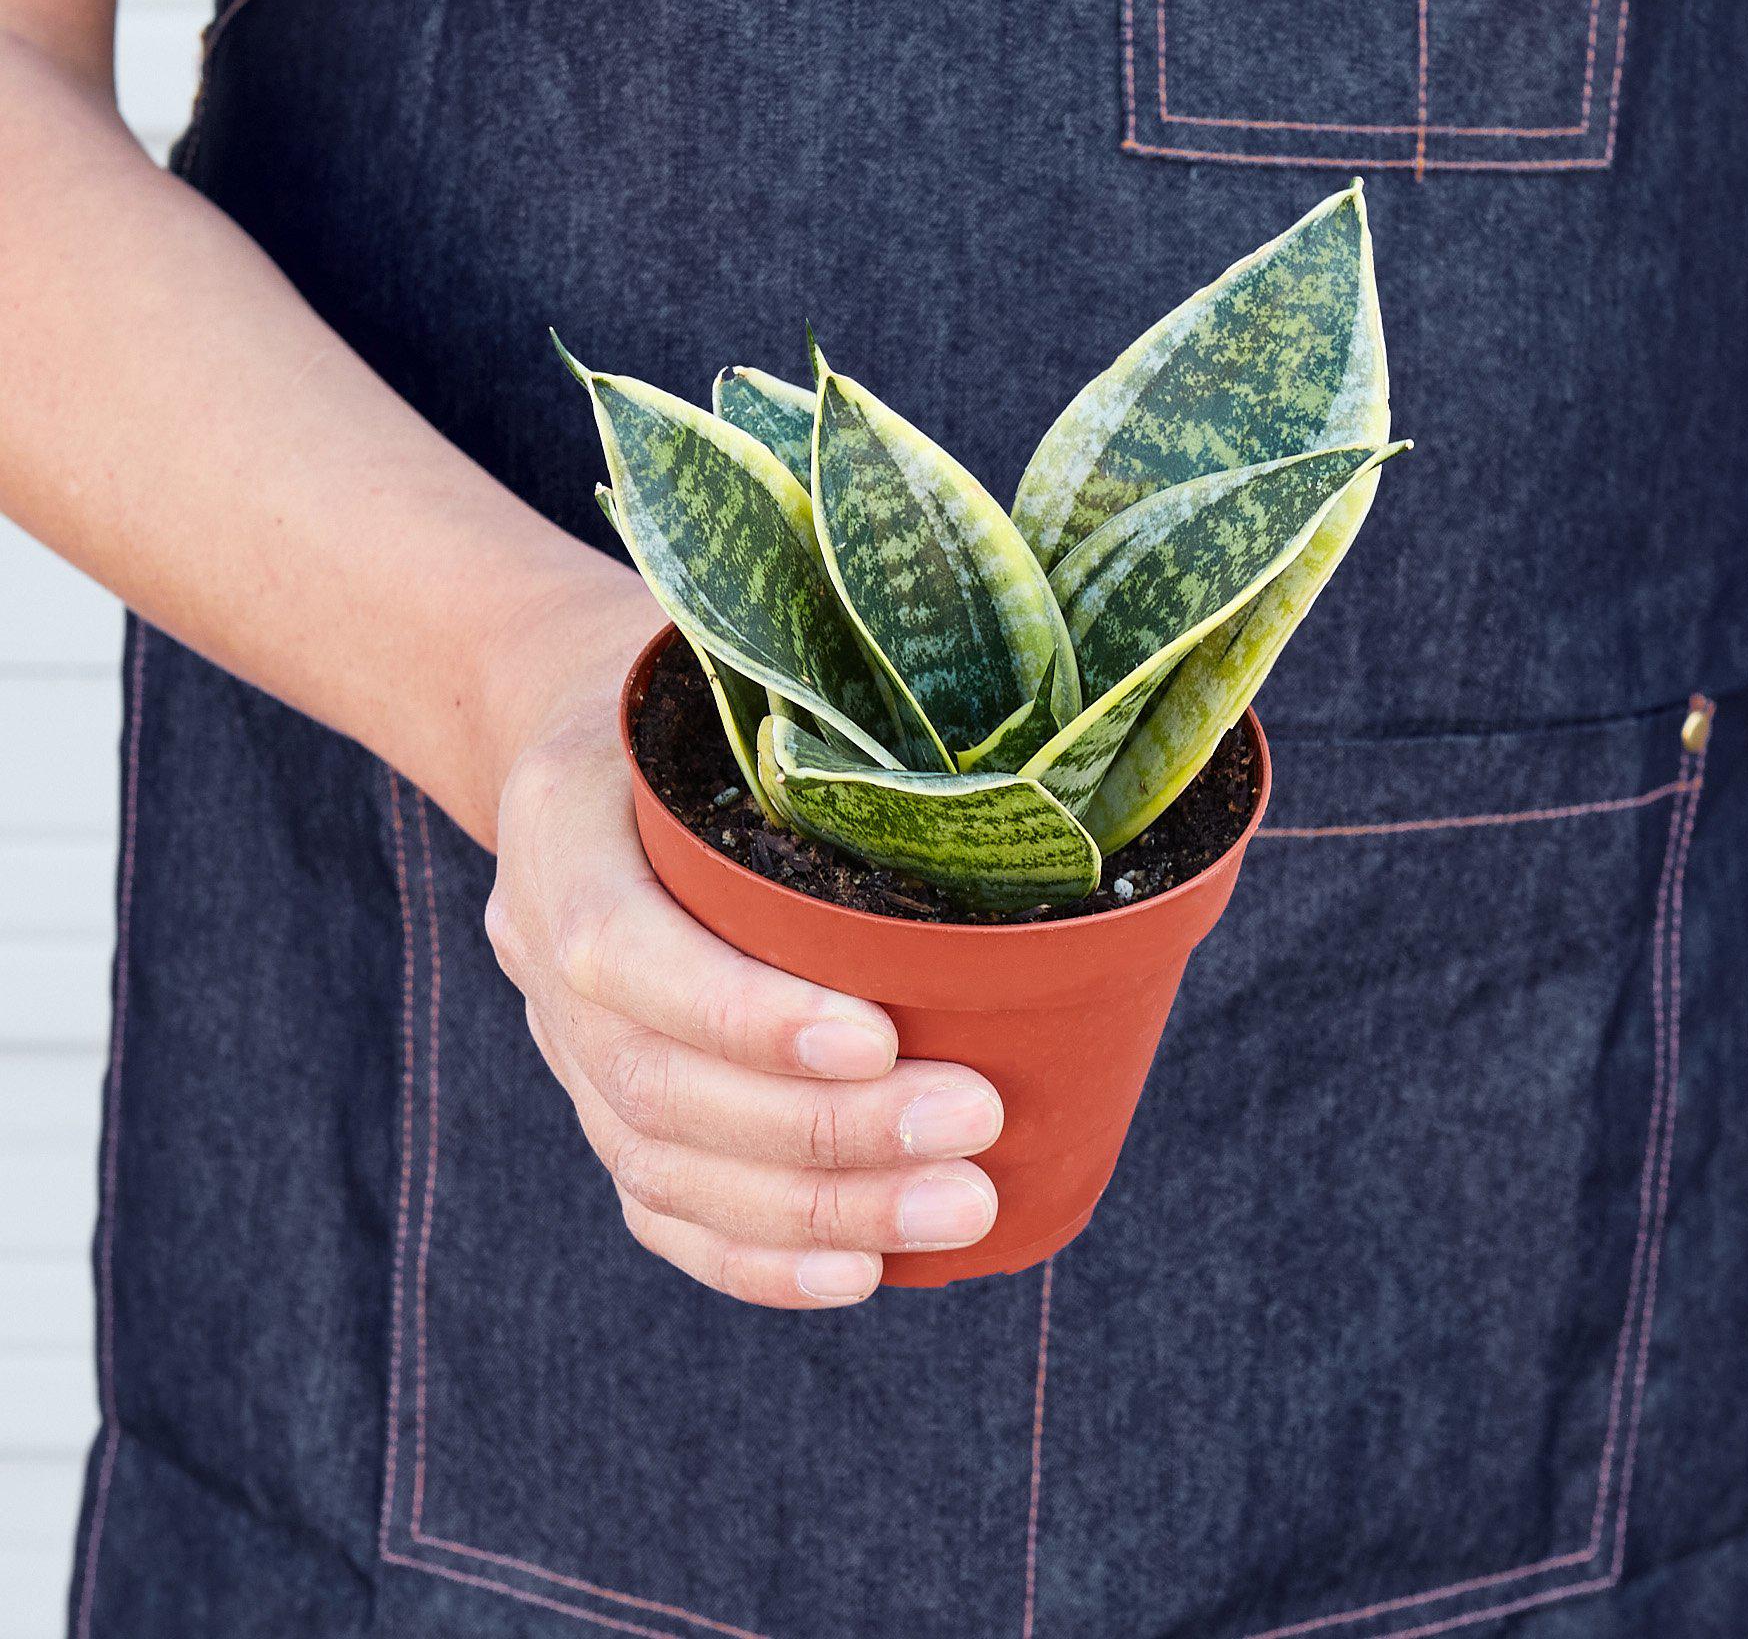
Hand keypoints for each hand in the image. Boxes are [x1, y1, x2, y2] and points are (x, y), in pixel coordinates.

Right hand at [480, 574, 1002, 1306]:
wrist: (578, 721)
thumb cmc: (697, 682)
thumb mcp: (735, 656)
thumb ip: (823, 715)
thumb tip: (1031, 759)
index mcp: (560, 821)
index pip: (622, 948)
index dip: (744, 1014)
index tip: (882, 1036)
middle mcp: (536, 944)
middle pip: (656, 1082)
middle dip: (824, 1129)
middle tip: (975, 1127)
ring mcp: (561, 1036)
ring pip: (663, 1162)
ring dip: (819, 1207)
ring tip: (961, 1207)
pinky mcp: (600, 1096)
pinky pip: (658, 1204)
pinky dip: (757, 1255)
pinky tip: (860, 1271)